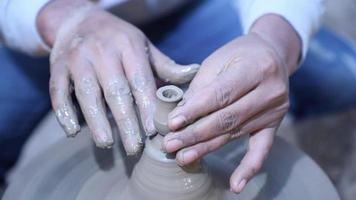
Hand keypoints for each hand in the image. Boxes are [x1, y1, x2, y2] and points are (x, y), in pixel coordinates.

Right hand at [37, 0, 198, 153]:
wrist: (79, 19)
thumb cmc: (118, 39)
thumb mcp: (143, 46)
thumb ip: (165, 65)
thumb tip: (194, 73)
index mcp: (128, 46)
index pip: (140, 81)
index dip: (147, 108)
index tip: (153, 132)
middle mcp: (102, 51)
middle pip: (115, 91)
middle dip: (126, 122)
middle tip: (135, 148)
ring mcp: (77, 58)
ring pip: (87, 94)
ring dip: (97, 121)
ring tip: (107, 143)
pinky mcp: (57, 66)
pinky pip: (58, 92)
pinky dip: (64, 113)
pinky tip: (73, 132)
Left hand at [162, 15, 300, 191]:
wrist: (271, 54)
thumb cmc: (239, 55)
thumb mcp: (218, 60)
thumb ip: (201, 87)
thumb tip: (180, 115)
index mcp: (256, 67)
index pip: (220, 95)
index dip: (195, 111)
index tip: (173, 124)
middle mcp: (270, 91)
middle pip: (226, 118)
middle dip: (195, 134)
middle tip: (171, 145)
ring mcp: (275, 110)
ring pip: (235, 133)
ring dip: (207, 148)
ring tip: (183, 157)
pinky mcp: (274, 124)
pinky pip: (262, 149)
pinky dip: (249, 168)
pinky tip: (236, 186)